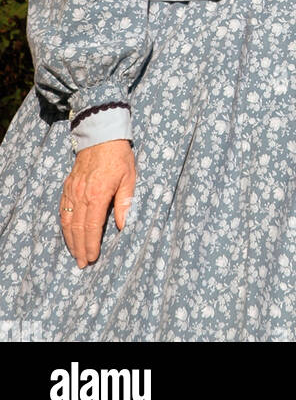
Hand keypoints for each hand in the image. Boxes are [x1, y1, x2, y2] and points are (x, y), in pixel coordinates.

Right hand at [59, 139, 135, 267]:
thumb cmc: (119, 156)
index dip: (91, 245)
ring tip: (74, 254)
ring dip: (70, 240)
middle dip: (79, 248)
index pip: (91, 227)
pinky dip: (64, 224)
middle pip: (77, 228)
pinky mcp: (68, 186)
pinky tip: (68, 233)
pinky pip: (62, 209)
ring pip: (67, 221)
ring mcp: (72, 190)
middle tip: (82, 263)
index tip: (92, 258)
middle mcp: (81, 195)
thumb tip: (124, 226)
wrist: (101, 135)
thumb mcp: (129, 178)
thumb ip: (125, 203)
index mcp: (98, 194)